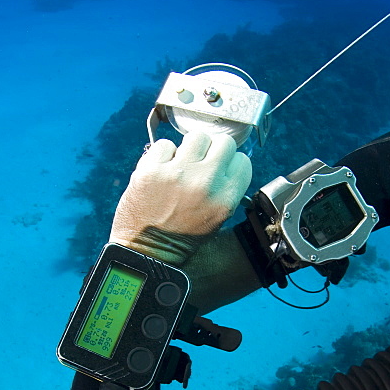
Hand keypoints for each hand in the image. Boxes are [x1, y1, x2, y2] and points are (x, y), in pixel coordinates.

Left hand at [109, 131, 251, 264]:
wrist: (147, 252)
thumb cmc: (181, 237)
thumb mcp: (216, 218)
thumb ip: (224, 188)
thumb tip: (222, 159)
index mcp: (226, 198)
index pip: (242, 161)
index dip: (230, 164)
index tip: (220, 169)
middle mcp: (206, 182)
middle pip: (224, 142)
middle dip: (212, 151)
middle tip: (199, 164)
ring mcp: (178, 173)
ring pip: (196, 137)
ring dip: (188, 149)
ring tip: (179, 166)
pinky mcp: (152, 169)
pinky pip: (165, 144)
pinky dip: (162, 155)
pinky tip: (160, 171)